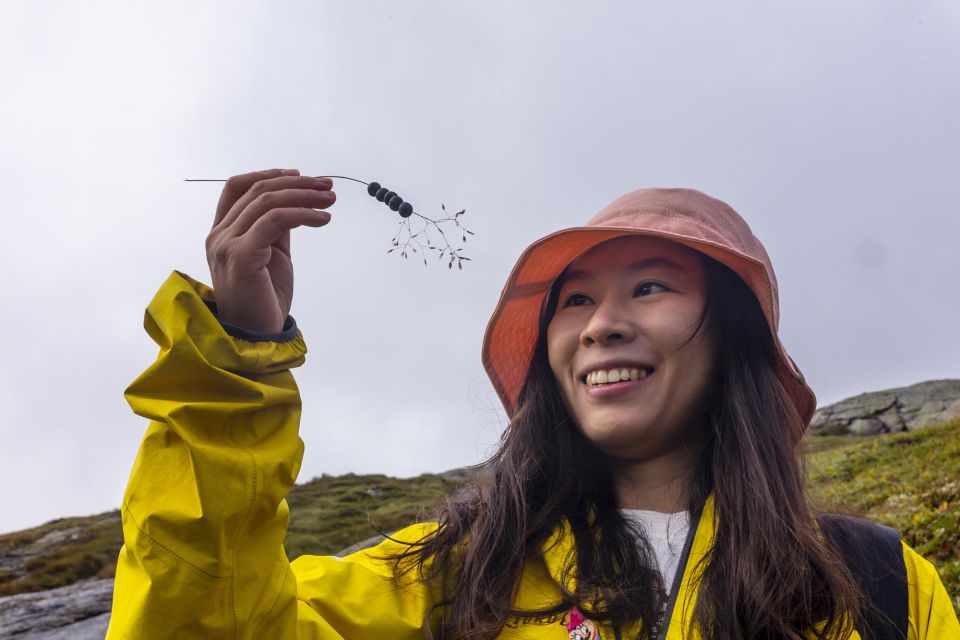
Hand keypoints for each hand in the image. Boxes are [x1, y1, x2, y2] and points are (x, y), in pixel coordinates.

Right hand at [205, 168, 335, 333]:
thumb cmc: (264, 299)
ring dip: (304, 195)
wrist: (255, 336)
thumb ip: (276, 229)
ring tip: (330, 201)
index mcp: (222, 232)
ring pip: (267, 201)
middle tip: (327, 187)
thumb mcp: (272, 255)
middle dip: (297, 184)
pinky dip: (303, 214)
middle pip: (257, 190)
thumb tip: (297, 202)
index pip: (237, 187)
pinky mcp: (242, 255)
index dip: (268, 174)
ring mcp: (226, 244)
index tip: (300, 175)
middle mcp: (219, 235)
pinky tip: (323, 220)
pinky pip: (275, 220)